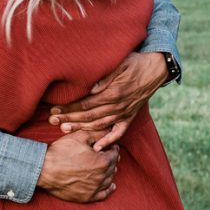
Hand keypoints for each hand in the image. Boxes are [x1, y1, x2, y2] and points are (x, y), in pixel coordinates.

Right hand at [37, 130, 118, 202]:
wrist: (44, 169)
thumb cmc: (61, 151)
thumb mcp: (80, 136)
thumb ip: (98, 133)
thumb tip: (109, 131)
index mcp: (102, 161)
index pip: (115, 153)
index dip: (111, 147)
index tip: (107, 145)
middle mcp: (102, 176)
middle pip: (113, 166)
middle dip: (111, 159)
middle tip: (106, 154)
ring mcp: (95, 188)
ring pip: (110, 179)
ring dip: (109, 171)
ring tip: (105, 166)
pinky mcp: (88, 197)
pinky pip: (104, 194)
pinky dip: (109, 189)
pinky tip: (111, 185)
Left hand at [48, 52, 167, 141]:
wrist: (156, 69)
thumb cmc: (135, 62)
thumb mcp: (120, 63)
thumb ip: (106, 77)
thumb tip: (91, 89)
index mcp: (113, 93)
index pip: (85, 104)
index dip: (69, 108)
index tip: (55, 109)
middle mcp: (118, 106)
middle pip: (88, 116)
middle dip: (69, 119)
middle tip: (52, 121)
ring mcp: (124, 113)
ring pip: (99, 125)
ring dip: (81, 129)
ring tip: (65, 130)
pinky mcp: (130, 116)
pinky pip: (118, 132)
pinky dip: (108, 141)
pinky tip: (97, 147)